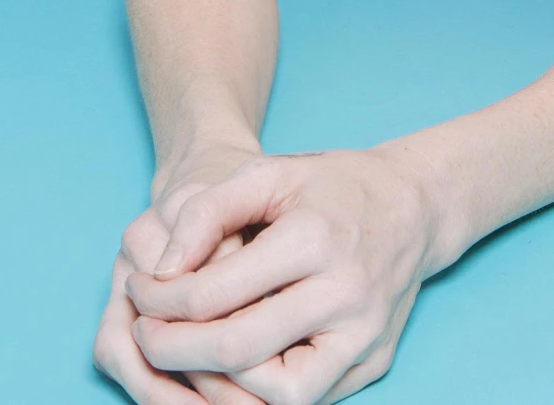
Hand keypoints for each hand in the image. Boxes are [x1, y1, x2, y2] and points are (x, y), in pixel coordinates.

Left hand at [120, 148, 436, 403]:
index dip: (162, 301)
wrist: (415, 206)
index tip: (139, 290)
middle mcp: (346, 294)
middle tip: (143, 333)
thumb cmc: (333, 186)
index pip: (216, 294)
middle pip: (240, 351)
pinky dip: (261, 392)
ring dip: (217, 384)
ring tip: (186, 354)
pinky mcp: (373, 362)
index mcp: (316, 239)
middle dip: (175, 350)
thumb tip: (163, 269)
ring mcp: (364, 336)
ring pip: (277, 395)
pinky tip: (233, 367)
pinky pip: (306, 400)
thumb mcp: (270, 172)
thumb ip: (209, 211)